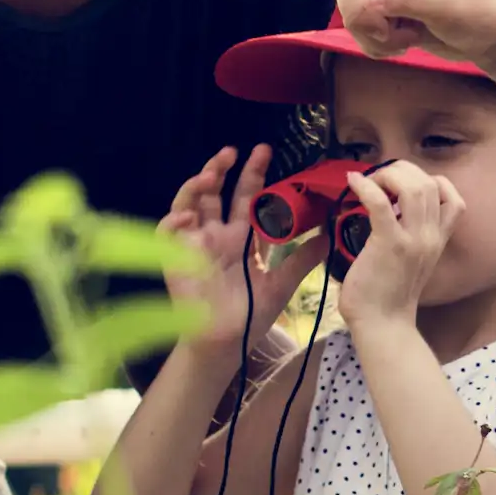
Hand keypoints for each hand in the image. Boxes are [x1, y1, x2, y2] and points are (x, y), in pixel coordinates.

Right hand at [161, 146, 322, 357]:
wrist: (228, 344)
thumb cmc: (251, 315)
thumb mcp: (283, 283)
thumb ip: (302, 258)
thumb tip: (328, 235)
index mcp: (240, 237)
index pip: (245, 197)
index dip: (252, 174)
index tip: (265, 152)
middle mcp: (216, 235)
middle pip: (215, 192)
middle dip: (221, 168)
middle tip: (233, 151)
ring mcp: (194, 245)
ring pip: (188, 203)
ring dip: (195, 186)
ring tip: (210, 176)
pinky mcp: (176, 260)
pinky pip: (167, 232)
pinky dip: (175, 220)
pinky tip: (189, 216)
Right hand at [318, 0, 495, 67]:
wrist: (490, 40)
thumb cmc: (480, 12)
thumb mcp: (447, 6)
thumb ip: (405, 0)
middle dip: (359, 13)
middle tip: (387, 35)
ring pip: (350, 10)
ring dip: (371, 35)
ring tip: (407, 40)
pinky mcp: (385, 16)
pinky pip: (358, 32)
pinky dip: (374, 46)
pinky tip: (402, 46)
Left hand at [334, 160, 464, 340]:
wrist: (383, 325)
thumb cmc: (389, 294)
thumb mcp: (412, 260)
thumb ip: (409, 234)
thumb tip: (387, 209)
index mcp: (438, 240)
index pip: (453, 198)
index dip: (428, 181)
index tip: (402, 186)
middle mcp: (431, 236)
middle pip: (430, 183)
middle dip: (402, 171)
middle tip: (379, 179)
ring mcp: (413, 240)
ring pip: (413, 187)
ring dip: (388, 175)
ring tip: (370, 180)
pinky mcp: (389, 244)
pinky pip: (380, 203)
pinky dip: (366, 187)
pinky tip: (353, 182)